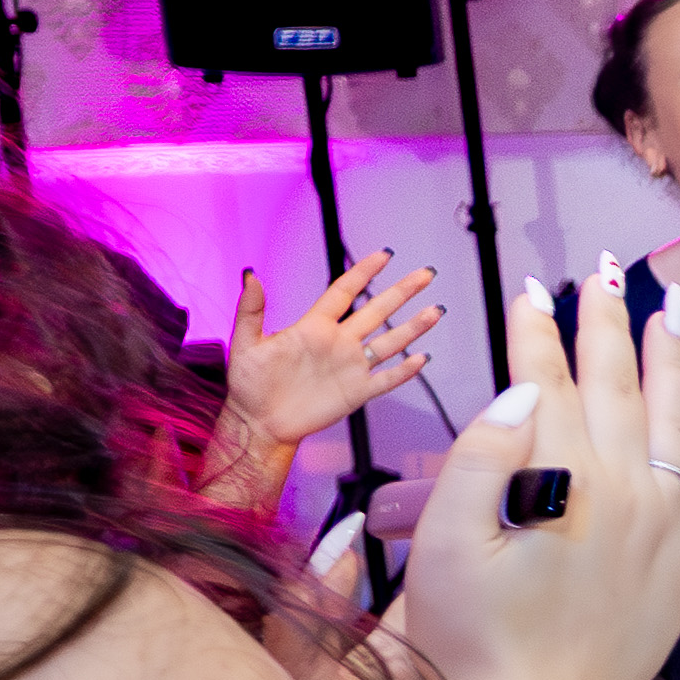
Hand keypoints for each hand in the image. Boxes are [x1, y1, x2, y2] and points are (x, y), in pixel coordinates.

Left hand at [225, 251, 444, 464]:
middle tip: (425, 274)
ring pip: (390, 343)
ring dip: (414, 327)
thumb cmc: (249, 386)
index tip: (384, 255)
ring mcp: (350, 368)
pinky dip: (405, 371)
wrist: (259, 423)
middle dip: (403, 291)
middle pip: (378, 311)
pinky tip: (421, 359)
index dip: (363, 272)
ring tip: (435, 311)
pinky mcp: (356, 393)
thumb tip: (251, 277)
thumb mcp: (244, 344)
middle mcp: (338, 343)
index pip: (344, 292)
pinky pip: (387, 379)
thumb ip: (251, 310)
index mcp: (313, 328)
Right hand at [398, 260, 679, 679]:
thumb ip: (482, 457)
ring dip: (670, 356)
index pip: (549, 381)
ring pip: (674, 416)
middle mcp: (625, 490)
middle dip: (606, 321)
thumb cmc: (476, 637)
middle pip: (617, 384)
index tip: (530, 289)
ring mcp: (668, 522)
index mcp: (559, 481)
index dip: (537, 331)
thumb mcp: (444, 546)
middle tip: (602, 271)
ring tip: (668, 306)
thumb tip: (526, 386)